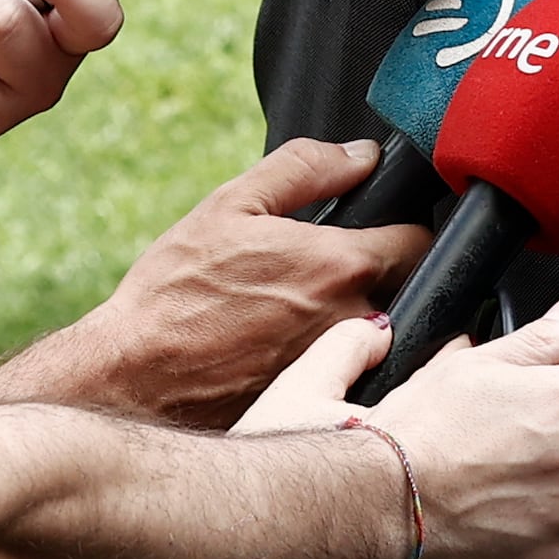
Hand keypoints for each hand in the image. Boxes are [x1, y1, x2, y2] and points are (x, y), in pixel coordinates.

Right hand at [0, 142, 426, 428]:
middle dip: (387, 273)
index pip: (423, 242)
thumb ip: (305, 169)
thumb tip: (363, 155)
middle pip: (411, 290)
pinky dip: (338, 358)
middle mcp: (356, 320)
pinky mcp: (325, 404)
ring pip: (385, 332)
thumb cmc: (175, 293)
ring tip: (303, 310)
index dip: (405, 229)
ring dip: (363, 316)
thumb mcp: (232, 206)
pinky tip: (290, 349)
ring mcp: (345, 369)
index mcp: (342, 264)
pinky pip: (354, 371)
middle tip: (334, 268)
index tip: (381, 228)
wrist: (136, 377)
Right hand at [323, 298, 558, 558]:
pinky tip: (470, 519)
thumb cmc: (418, 432)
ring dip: (527, 492)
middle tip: (489, 444)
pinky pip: (537, 541)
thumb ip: (539, 341)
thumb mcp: (473, 366)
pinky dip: (511, 534)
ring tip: (470, 485)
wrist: (376, 503)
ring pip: (557, 496)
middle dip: (545, 445)